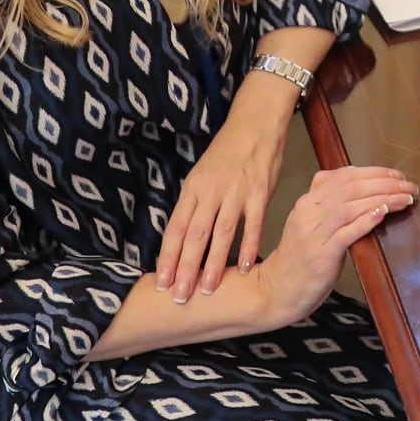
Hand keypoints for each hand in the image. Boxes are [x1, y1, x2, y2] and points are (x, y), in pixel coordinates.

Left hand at [154, 83, 294, 299]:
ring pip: (221, 233)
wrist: (255, 124)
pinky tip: (245, 266)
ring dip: (214, 263)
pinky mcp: (259, 192)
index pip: (175, 227)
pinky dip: (249, 246)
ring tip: (208, 289)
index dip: (167, 256)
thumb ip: (196, 204)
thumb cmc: (227, 153)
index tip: (160, 282)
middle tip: (179, 295)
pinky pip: (253, 224)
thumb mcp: (202, 175)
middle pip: (194, 235)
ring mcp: (235, 192)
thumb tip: (186, 238)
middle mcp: (210, 192)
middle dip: (185, 268)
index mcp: (193, 189)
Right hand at [255, 166, 417, 325]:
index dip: (374, 172)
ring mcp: (314, 233)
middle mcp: (309, 212)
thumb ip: (330, 203)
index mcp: (308, 201)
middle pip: (351, 187)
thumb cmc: (300, 257)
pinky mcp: (321, 255)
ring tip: (405, 198)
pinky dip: (366, 220)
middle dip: (385, 183)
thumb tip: (361, 183)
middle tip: (409, 185)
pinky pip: (347, 232)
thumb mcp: (311, 223)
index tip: (397, 175)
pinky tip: (383, 213)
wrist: (277, 289)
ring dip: (383, 199)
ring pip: (351, 206)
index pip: (344, 176)